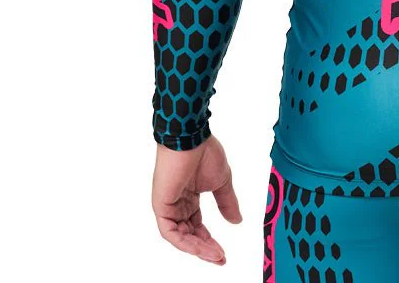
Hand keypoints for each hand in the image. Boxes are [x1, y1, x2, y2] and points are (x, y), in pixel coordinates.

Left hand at [152, 135, 241, 264]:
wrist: (192, 139)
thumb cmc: (204, 153)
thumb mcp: (222, 182)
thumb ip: (227, 202)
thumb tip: (237, 221)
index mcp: (190, 196)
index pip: (197, 225)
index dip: (209, 240)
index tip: (222, 252)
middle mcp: (178, 203)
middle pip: (189, 234)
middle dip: (205, 248)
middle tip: (220, 258)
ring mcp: (168, 205)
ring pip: (180, 236)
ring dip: (197, 248)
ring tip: (215, 255)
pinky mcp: (161, 206)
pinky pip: (171, 232)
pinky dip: (185, 242)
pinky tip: (200, 247)